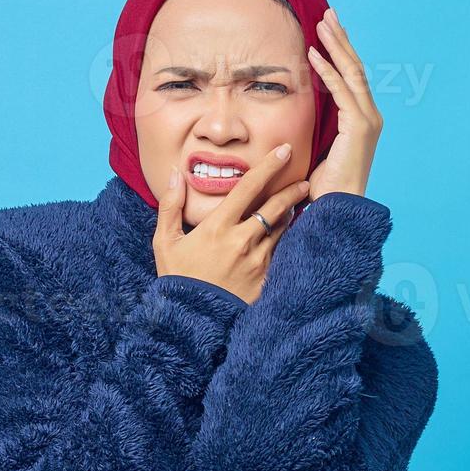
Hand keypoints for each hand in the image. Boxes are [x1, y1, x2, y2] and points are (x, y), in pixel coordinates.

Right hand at [153, 143, 311, 304]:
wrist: (192, 320)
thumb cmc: (177, 279)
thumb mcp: (165, 242)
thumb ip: (170, 205)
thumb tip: (175, 174)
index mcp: (218, 227)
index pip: (249, 187)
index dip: (269, 165)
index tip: (284, 150)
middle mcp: (242, 241)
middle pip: (276, 206)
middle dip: (292, 189)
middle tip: (304, 179)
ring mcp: (258, 261)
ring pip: (282, 228)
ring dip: (291, 214)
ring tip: (298, 205)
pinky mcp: (267, 279)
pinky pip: (282, 252)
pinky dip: (286, 239)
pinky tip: (290, 234)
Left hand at [305, 7, 382, 201]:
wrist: (338, 209)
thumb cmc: (325, 187)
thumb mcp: (319, 149)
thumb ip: (316, 127)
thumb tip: (299, 113)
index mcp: (362, 120)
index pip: (352, 78)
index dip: (341, 53)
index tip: (328, 32)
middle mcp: (370, 116)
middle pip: (356, 68)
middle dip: (341, 40)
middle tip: (329, 15)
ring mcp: (368, 120)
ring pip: (352, 73)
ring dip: (335, 46)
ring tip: (322, 23)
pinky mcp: (360, 126)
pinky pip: (341, 91)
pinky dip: (327, 70)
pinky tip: (313, 53)